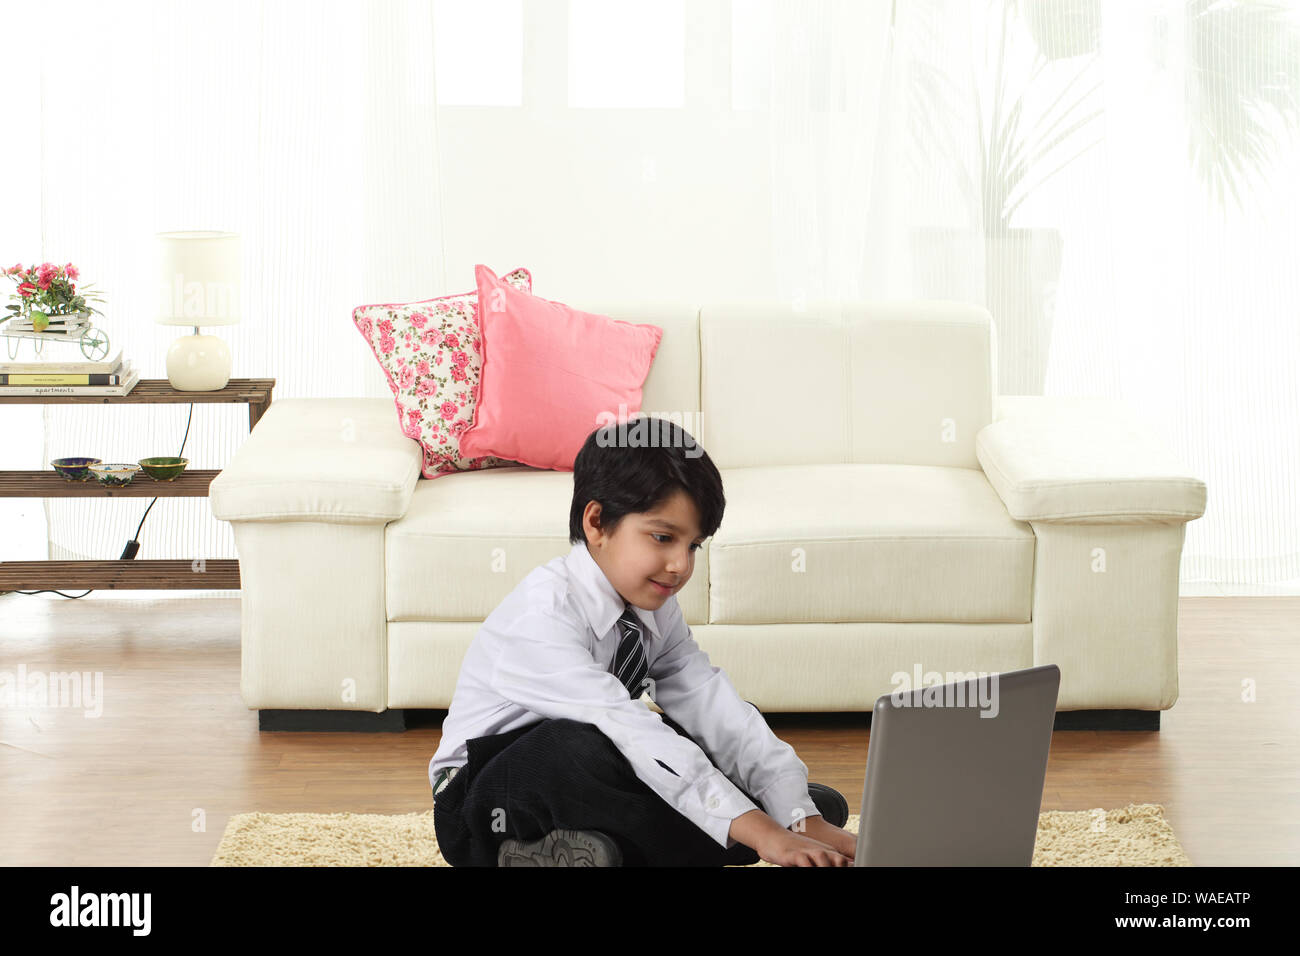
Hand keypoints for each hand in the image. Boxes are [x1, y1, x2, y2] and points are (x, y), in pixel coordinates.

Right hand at [730, 808, 852, 866]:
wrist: (773, 837)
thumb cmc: (795, 852)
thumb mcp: (815, 858)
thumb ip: (831, 861)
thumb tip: (848, 864)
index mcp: (830, 853)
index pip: (846, 862)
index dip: (854, 865)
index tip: (863, 865)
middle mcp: (821, 851)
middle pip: (840, 861)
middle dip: (842, 868)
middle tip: (856, 866)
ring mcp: (808, 851)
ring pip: (824, 860)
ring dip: (827, 867)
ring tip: (826, 872)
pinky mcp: (794, 855)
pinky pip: (804, 862)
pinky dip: (808, 868)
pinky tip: (809, 870)